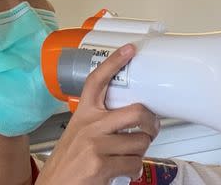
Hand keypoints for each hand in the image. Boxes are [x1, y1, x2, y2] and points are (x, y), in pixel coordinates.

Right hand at [38, 45, 158, 183]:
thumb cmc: (67, 163)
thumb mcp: (77, 134)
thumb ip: (97, 122)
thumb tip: (127, 118)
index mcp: (83, 114)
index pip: (98, 80)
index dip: (114, 62)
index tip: (129, 49)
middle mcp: (89, 126)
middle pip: (135, 112)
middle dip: (152, 122)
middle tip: (153, 127)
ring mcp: (96, 145)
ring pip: (140, 142)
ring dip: (141, 152)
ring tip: (130, 155)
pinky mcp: (101, 165)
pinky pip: (134, 164)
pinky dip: (134, 169)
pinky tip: (125, 170)